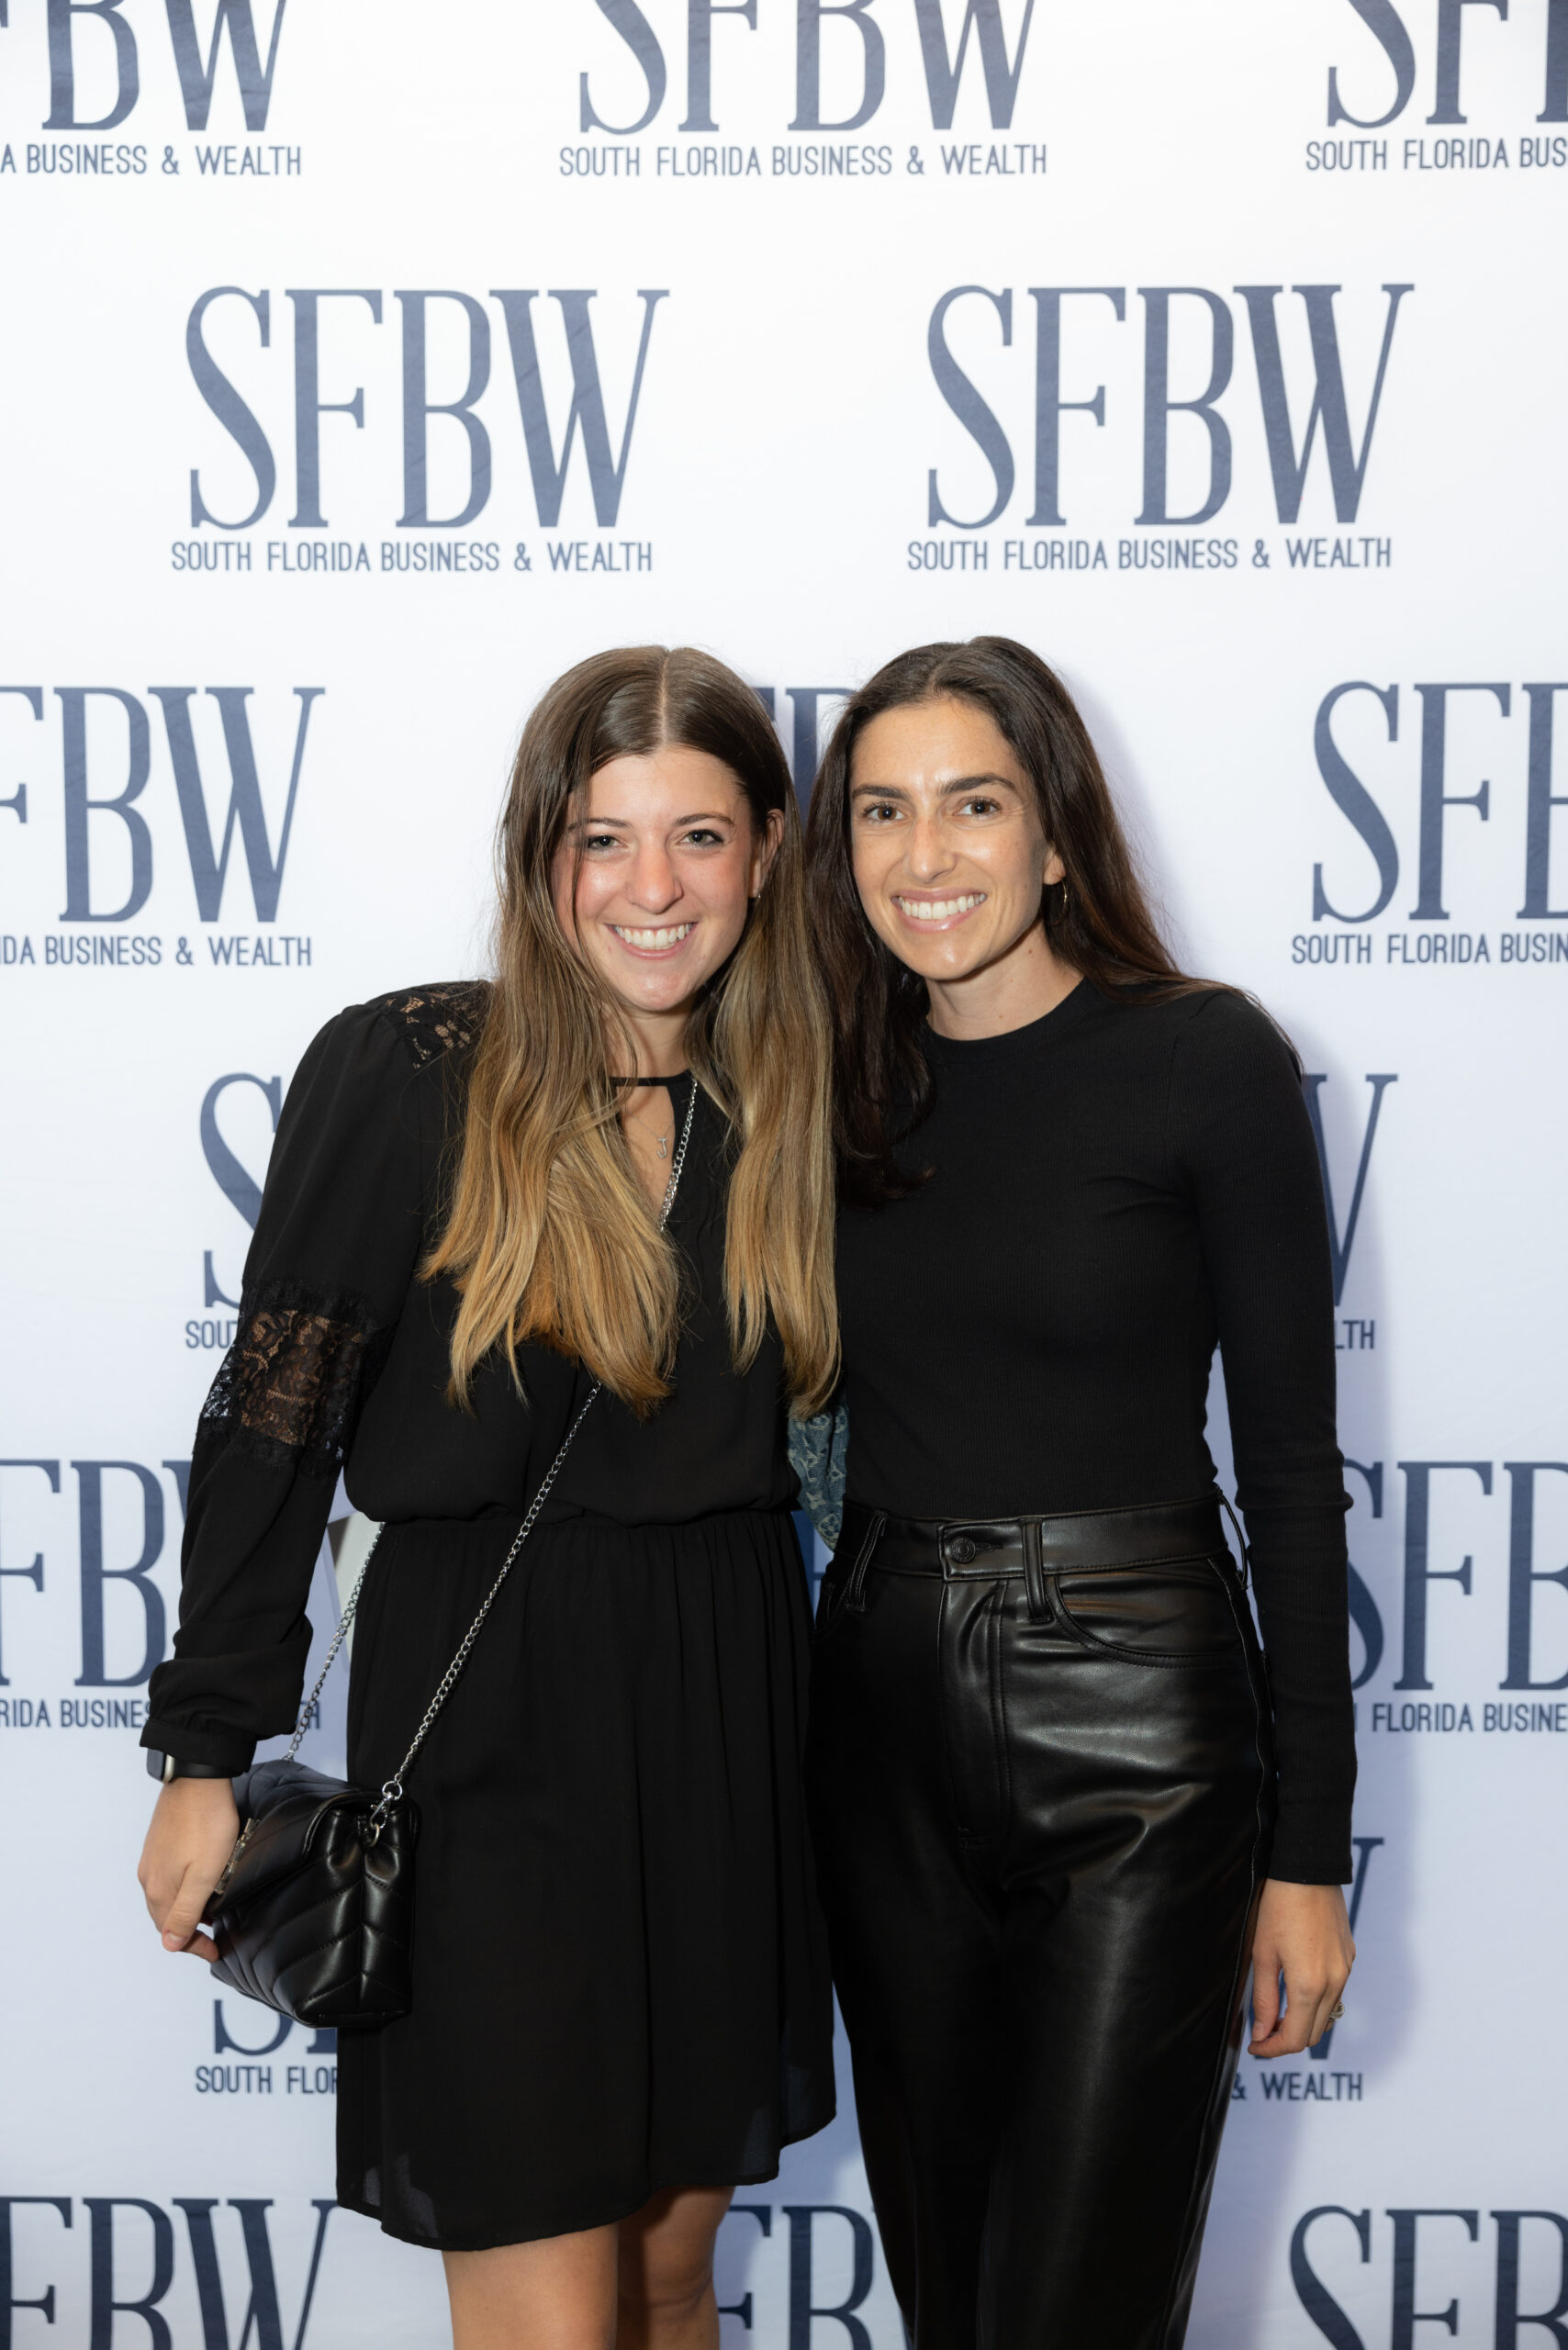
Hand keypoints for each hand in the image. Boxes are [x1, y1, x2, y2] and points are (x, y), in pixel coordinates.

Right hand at [138, 1776, 239, 1962]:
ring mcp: (152, 1859)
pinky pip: (166, 1879)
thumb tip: (169, 1944)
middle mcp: (150, 1877)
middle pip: (164, 1918)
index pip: (170, 1932)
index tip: (213, 1952)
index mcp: (160, 1889)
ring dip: (184, 1911)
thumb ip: (185, 1911)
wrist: (197, 1779)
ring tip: (209, 1913)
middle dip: (186, 1932)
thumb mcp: (204, 1875)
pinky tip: (198, 1885)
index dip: (192, 1946)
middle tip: (211, 1938)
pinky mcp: (158, 1844)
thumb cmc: (206, 1824)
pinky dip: (180, 1891)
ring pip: (165, 1898)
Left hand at [1248, 1879, 1354, 2057]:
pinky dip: (1316, 2003)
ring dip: (1302, 2022)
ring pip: (1326, 2016)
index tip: (1254, 2047)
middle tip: (1261, 2033)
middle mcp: (1334, 1983)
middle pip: (1313, 2034)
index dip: (1271, 2049)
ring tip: (1276, 2013)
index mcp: (1309, 1985)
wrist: (1308, 1871)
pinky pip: (1335, 1993)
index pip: (1294, 2039)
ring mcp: (1345, 1971)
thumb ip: (1263, 1998)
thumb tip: (1262, 2033)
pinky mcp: (1349, 1959)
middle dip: (1286, 2040)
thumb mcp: (1262, 1953)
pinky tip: (1296, 1990)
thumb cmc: (1279, 1906)